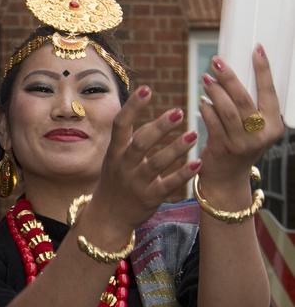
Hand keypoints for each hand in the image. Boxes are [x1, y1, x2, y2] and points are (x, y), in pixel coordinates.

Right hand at [92, 85, 198, 232]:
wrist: (108, 217)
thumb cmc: (115, 182)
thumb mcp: (114, 158)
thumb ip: (127, 136)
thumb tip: (137, 101)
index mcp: (114, 152)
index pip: (120, 125)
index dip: (132, 107)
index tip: (146, 89)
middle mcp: (123, 166)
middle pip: (141, 143)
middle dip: (159, 127)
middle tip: (179, 111)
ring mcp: (136, 183)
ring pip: (157, 163)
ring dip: (176, 148)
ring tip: (193, 133)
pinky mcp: (150, 198)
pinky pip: (169, 185)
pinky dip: (184, 174)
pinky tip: (198, 162)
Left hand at [198, 45, 283, 185]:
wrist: (227, 179)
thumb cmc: (240, 146)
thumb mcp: (254, 129)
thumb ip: (250, 107)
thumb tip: (231, 74)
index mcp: (274, 126)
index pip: (270, 92)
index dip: (263, 69)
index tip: (257, 48)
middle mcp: (261, 136)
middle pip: (244, 99)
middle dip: (229, 77)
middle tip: (217, 61)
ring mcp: (241, 144)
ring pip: (226, 110)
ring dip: (214, 91)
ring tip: (206, 78)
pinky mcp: (222, 149)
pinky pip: (212, 122)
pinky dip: (206, 109)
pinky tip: (202, 101)